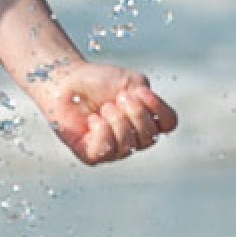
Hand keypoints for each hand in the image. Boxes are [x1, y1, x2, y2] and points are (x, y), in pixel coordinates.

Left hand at [24, 57, 176, 163]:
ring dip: (118, 120)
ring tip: (105, 108)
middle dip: (135, 113)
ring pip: (129, 145)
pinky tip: (94, 120)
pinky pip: (106, 150)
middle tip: (118, 98)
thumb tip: (144, 117)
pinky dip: (102, 131)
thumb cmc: (98, 81)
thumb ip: (147, 98)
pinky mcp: (91, 155)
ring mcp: (114, 150)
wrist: (66, 81)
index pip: (169, 123)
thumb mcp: (131, 82)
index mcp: (146, 119)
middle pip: (150, 136)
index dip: (158, 108)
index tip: (141, 91)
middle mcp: (134, 139)